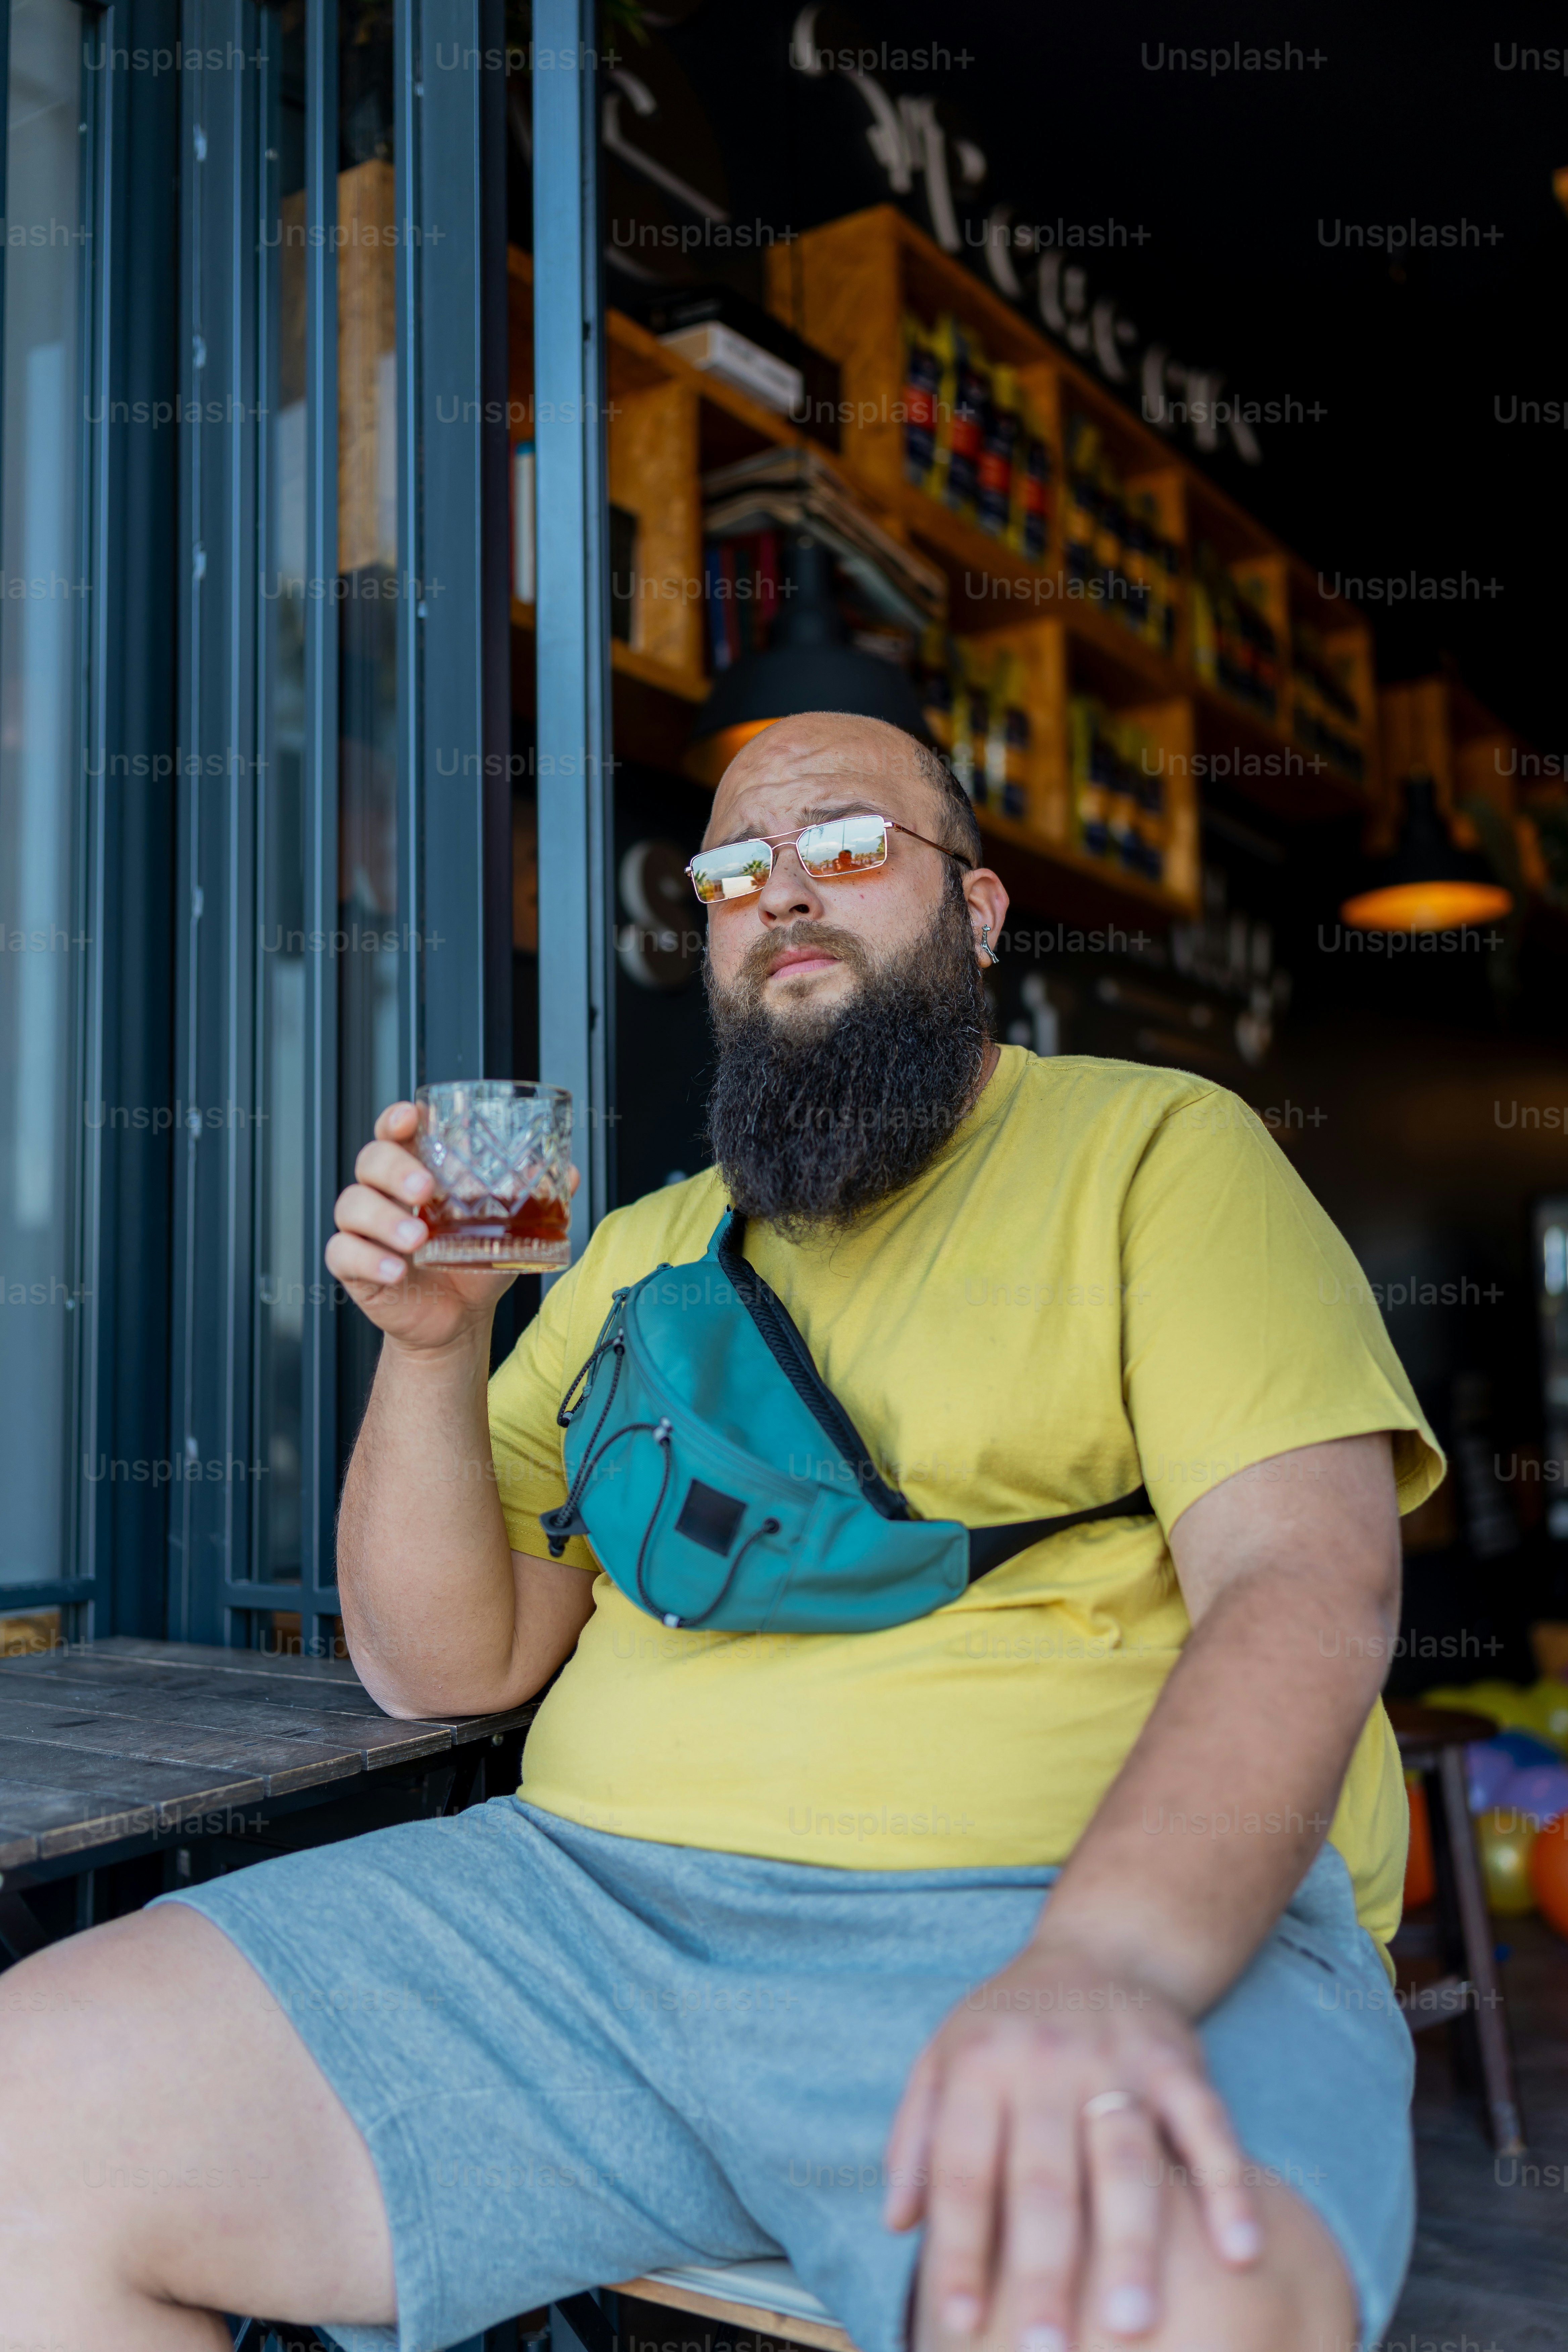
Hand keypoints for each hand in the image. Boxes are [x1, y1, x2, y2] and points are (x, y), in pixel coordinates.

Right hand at [325, 1100, 578, 1354]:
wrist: (459, 1318)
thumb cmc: (473, 1263)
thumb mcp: (508, 1229)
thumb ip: (534, 1200)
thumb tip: (568, 1174)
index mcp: (417, 1173)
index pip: (396, 1133)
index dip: (397, 1119)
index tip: (411, 1117)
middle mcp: (386, 1195)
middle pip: (370, 1161)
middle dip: (394, 1169)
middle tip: (425, 1187)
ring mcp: (366, 1230)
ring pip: (352, 1205)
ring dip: (384, 1218)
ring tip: (417, 1238)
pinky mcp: (354, 1266)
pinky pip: (344, 1254)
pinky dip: (368, 1259)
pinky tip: (396, 1269)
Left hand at [884, 1931, 1261, 2348]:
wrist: (1100, 1946)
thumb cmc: (1008, 2025)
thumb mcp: (942, 2058)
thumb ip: (916, 2139)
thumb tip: (897, 2223)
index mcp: (979, 2065)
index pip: (962, 2170)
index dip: (959, 2249)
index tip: (958, 2325)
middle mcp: (1045, 2061)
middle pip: (1044, 2179)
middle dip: (1044, 2270)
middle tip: (1045, 2349)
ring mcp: (1117, 2060)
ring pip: (1125, 2161)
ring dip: (1130, 2245)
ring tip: (1131, 2323)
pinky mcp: (1179, 2061)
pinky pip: (1207, 2128)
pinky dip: (1227, 2189)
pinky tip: (1241, 2252)